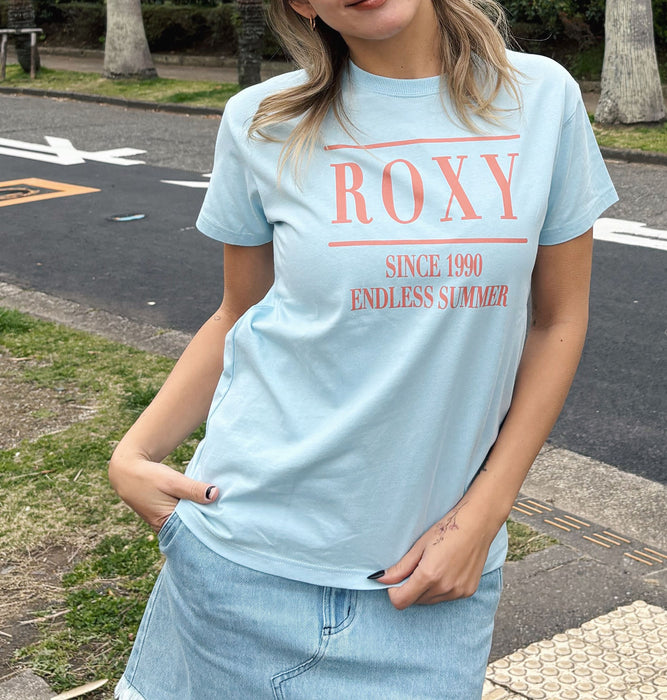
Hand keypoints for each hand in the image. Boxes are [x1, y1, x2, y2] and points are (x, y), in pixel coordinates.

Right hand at [108, 456, 217, 532]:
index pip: (192, 531)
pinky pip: (183, 515)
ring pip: (187, 521)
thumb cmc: (148, 476)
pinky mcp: (165, 514)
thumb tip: (215, 494)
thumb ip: (193, 489)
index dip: (209, 526)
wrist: (127, 470)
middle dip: (207, 522)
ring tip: (221, 511)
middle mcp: (164, 527)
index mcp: (165, 523)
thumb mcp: (173, 481)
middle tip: (228, 516)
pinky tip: (206, 505)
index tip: (226, 521)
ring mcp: (164, 522)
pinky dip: (193, 510)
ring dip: (200, 514)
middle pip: (191, 528)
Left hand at [375, 498, 500, 609]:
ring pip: (431, 600)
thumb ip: (400, 567)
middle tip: (415, 567)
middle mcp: (444, 588)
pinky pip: (446, 597)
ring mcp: (458, 592)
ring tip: (432, 565)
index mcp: (429, 576)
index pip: (401, 601)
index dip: (394, 593)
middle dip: (410, 589)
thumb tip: (380, 578)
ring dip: (425, 590)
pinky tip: (446, 570)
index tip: (395, 580)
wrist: (477, 525)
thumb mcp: (419, 546)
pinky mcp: (468, 592)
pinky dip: (441, 588)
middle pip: (416, 601)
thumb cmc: (447, 530)